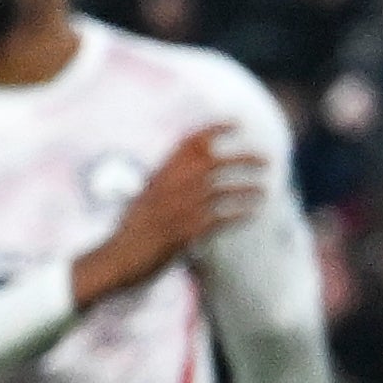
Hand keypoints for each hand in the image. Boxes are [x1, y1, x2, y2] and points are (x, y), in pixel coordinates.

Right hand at [67, 124, 264, 309]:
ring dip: (248, 188)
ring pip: (223, 189)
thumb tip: (194, 177)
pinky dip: (240, 213)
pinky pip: (222, 217)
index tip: (238, 123)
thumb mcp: (146, 198)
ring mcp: (179, 208)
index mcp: (160, 175)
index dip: (216, 129)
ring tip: (264, 190)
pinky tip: (253, 212)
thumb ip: (167, 184)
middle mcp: (171, 186)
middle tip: (266, 159)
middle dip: (244, 157)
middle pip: (215, 161)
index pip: (191, 143)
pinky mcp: (187, 230)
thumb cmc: (130, 231)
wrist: (116, 258)